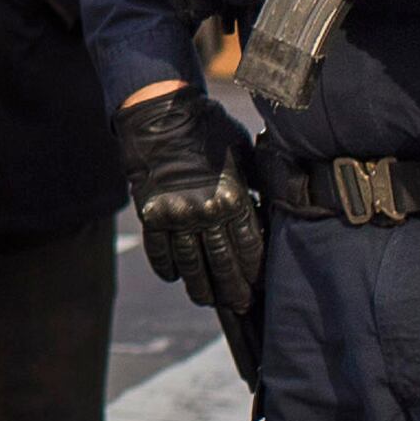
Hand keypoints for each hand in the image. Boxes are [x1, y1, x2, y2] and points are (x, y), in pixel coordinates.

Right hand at [114, 85, 266, 315]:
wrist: (162, 116)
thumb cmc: (211, 131)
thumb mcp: (244, 155)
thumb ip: (255, 186)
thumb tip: (269, 211)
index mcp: (233, 198)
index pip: (249, 247)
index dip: (255, 271)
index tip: (260, 285)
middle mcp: (204, 212)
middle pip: (222, 263)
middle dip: (232, 288)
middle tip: (239, 304)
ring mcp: (175, 216)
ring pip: (190, 264)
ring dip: (199, 287)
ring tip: (206, 300)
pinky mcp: (151, 214)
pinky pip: (159, 251)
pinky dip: (165, 267)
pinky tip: (173, 277)